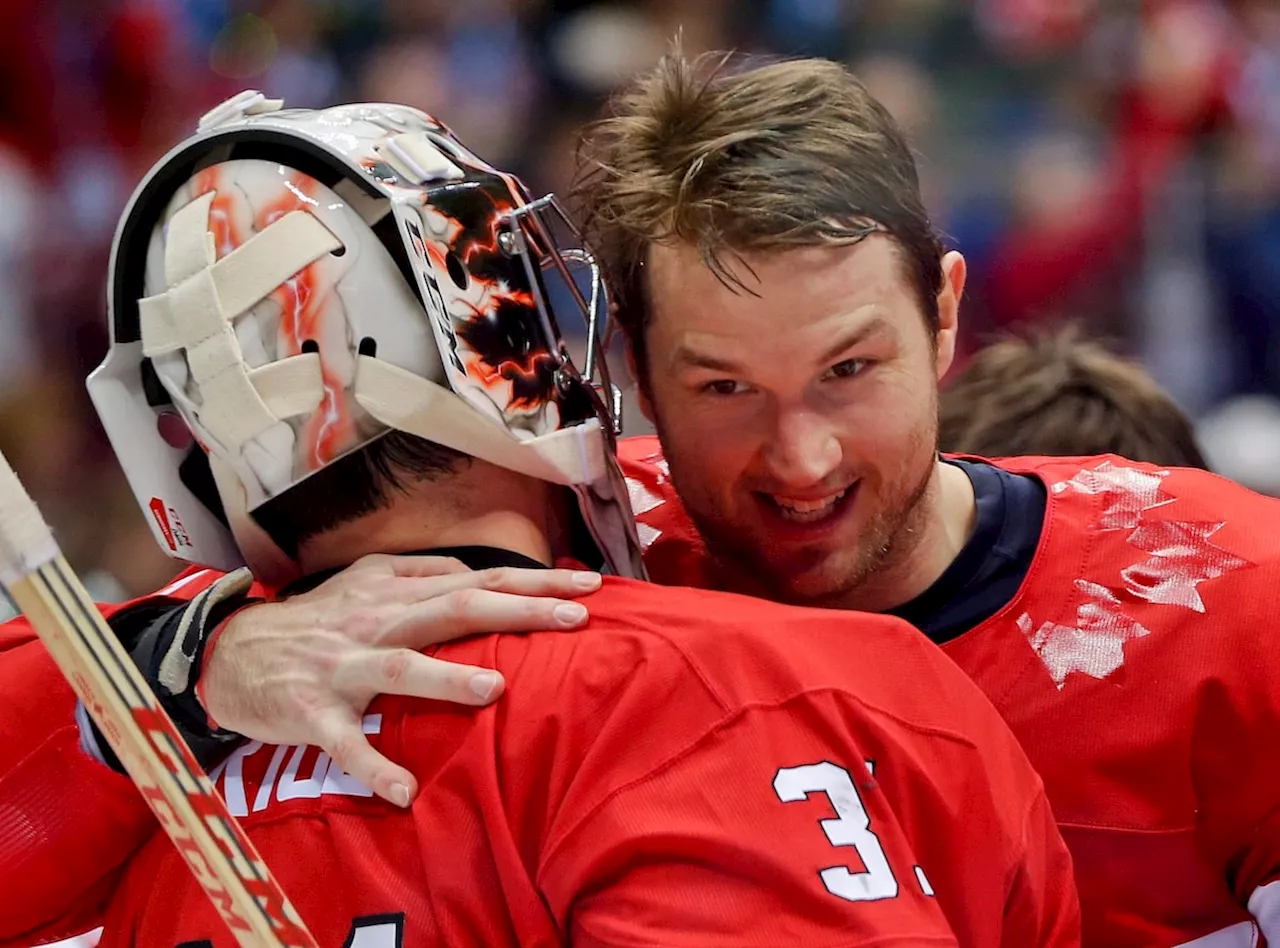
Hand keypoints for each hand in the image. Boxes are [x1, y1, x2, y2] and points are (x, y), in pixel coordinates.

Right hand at [198, 553, 599, 806]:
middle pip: (454, 609)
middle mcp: (377, 622)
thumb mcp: (364, 579)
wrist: (230, 653)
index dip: (532, 585)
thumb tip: (470, 569)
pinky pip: (344, 742)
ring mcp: (343, 668)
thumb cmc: (313, 620)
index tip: (588, 588)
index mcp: (395, 592)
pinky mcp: (311, 713)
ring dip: (445, 679)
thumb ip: (418, 570)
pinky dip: (371, 765)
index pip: (476, 582)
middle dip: (517, 611)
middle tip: (574, 619)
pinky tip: (403, 791)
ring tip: (494, 690)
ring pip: (398, 668)